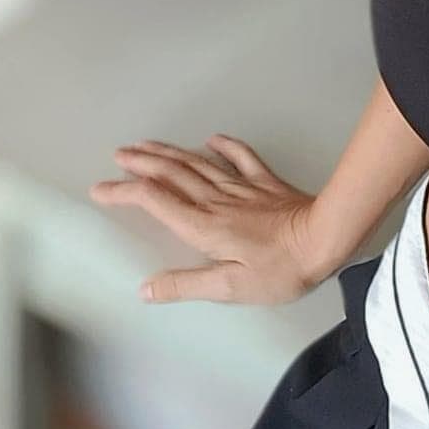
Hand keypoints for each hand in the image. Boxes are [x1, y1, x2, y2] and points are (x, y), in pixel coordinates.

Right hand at [88, 133, 322, 304]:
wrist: (326, 237)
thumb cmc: (281, 269)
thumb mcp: (231, 289)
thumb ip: (187, 285)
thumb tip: (146, 288)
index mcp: (204, 227)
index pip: (155, 202)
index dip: (125, 193)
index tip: (101, 188)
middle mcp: (217, 201)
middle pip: (172, 175)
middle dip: (142, 163)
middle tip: (118, 155)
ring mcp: (243, 188)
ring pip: (198, 164)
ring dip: (169, 153)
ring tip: (147, 145)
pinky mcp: (266, 183)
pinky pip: (241, 158)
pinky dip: (224, 146)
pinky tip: (212, 140)